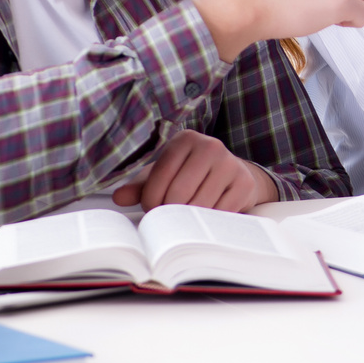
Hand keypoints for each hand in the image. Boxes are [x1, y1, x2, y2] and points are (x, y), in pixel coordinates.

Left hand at [111, 130, 278, 212]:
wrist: (232, 176)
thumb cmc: (191, 176)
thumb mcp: (165, 176)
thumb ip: (140, 186)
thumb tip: (119, 197)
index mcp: (185, 139)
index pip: (159, 177)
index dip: (151, 201)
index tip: (153, 208)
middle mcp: (210, 146)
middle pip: (178, 195)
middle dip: (169, 213)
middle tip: (170, 216)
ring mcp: (230, 164)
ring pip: (198, 206)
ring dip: (188, 220)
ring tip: (187, 217)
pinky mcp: (244, 184)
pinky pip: (218, 214)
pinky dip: (209, 222)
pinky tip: (207, 216)